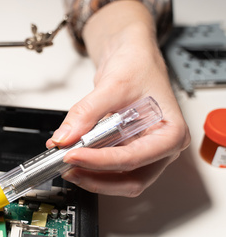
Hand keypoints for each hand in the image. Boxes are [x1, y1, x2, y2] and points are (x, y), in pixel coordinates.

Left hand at [46, 0, 189, 196]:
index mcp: (171, 132)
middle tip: (68, 167)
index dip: (101, 161)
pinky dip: (89, 166)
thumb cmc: (137, 65)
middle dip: (97, 178)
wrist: (130, 56)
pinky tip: (71, 156)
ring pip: (120, 179)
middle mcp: (160, 147)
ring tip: (66, 164)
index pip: (135, 158)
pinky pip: (109, 168)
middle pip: (131, 179)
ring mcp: (144, 151)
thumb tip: (65, 137)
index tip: (72, 155)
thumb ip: (86, 113)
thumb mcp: (112, 85)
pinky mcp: (126, 149)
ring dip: (92, 176)